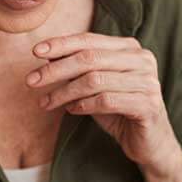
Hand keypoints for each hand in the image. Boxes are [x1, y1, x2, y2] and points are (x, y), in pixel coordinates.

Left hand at [26, 33, 181, 174]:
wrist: (150, 142)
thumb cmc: (119, 110)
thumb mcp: (95, 86)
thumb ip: (77, 69)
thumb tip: (45, 55)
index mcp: (130, 48)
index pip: (89, 40)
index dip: (61, 44)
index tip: (35, 51)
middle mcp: (142, 60)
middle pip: (89, 58)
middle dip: (55, 69)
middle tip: (31, 81)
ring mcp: (147, 81)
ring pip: (94, 80)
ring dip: (64, 92)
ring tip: (47, 102)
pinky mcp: (148, 105)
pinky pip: (107, 100)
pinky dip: (84, 105)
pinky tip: (71, 110)